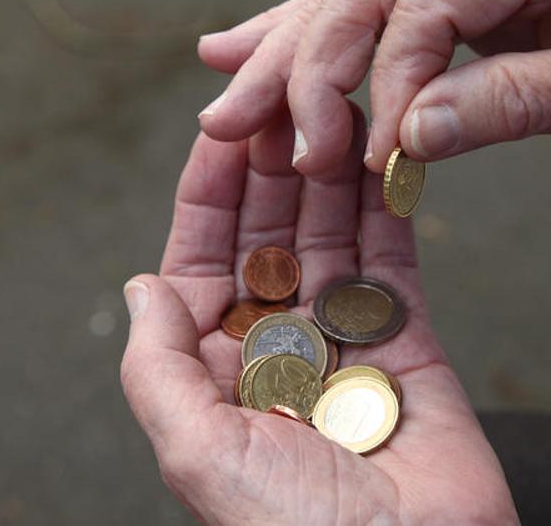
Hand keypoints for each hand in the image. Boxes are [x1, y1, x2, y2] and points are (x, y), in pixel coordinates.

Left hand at [120, 106, 517, 524]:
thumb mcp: (200, 451)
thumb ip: (158, 367)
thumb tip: (140, 285)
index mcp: (219, 372)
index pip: (205, 262)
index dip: (210, 194)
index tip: (221, 127)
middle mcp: (280, 348)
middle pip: (271, 237)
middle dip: (273, 168)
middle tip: (286, 98)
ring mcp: (347, 340)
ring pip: (333, 236)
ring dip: (330, 173)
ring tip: (332, 108)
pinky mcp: (410, 340)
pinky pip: (394, 261)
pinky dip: (388, 208)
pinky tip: (380, 157)